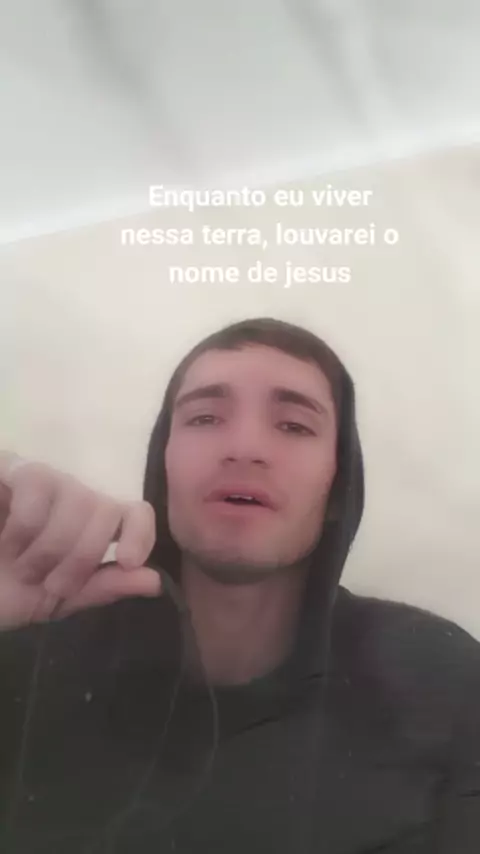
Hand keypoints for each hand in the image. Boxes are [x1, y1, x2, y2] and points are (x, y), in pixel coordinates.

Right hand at [0, 452, 161, 630]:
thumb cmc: (0, 593)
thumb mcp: (54, 600)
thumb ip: (102, 587)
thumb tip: (155, 580)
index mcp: (86, 528)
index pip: (133, 510)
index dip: (141, 531)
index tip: (130, 560)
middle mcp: (68, 498)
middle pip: (104, 507)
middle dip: (81, 556)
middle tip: (49, 584)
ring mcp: (36, 480)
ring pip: (77, 495)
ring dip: (51, 545)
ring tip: (21, 566)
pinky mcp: (7, 468)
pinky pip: (38, 481)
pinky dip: (27, 522)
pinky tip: (5, 540)